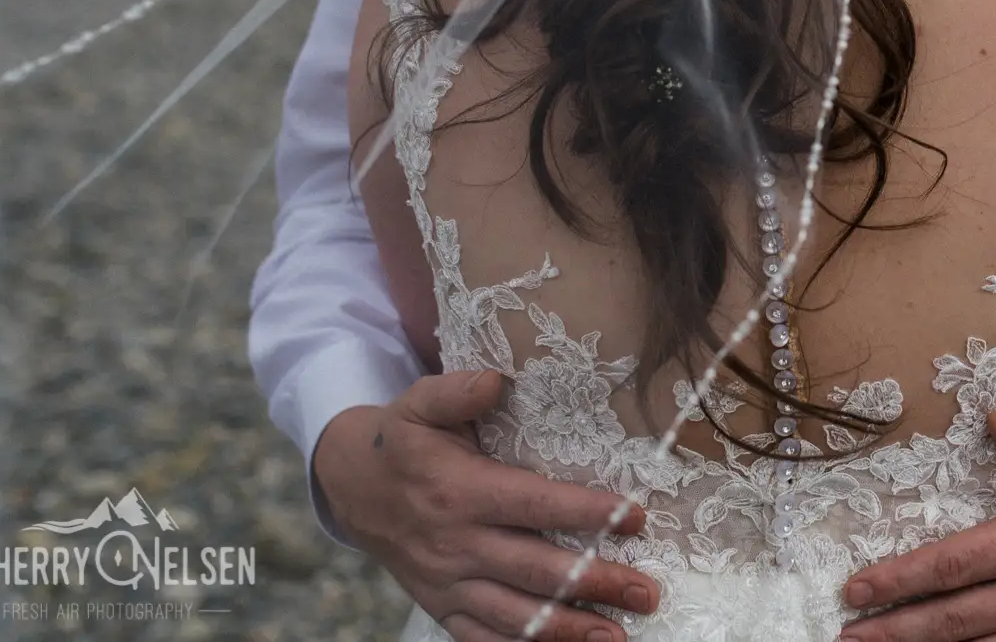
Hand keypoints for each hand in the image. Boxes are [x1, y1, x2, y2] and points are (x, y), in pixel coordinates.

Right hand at [313, 369, 658, 641]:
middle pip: (536, 569)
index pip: (534, 504)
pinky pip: (481, 638)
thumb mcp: (420, 403)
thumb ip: (456, 391)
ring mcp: (448, 582)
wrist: (350, 487)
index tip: (634, 517)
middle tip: (646, 592)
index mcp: (461, 491)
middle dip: (595, 583)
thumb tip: (495, 380)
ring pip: (514, 615)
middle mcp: (457, 544)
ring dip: (568, 629)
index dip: (586, 512)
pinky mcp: (441, 606)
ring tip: (617, 635)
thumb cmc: (401, 440)